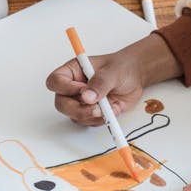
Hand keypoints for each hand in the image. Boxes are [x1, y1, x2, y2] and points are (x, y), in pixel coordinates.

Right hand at [46, 34, 181, 126]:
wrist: (135, 77)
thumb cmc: (121, 67)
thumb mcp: (113, 71)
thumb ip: (100, 82)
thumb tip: (86, 97)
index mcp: (72, 72)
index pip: (55, 82)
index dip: (65, 89)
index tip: (83, 90)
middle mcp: (72, 88)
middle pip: (61, 104)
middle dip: (78, 109)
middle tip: (97, 108)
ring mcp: (80, 102)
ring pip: (75, 116)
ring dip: (92, 116)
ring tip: (110, 106)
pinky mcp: (90, 113)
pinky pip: (89, 122)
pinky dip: (101, 119)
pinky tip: (113, 108)